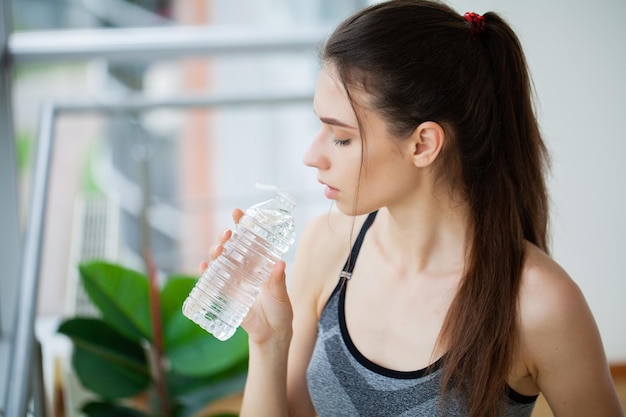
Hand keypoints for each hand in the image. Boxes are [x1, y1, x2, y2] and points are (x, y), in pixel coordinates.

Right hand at [199, 208, 293, 345]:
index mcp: (260, 263)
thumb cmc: (280, 311)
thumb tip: (281, 263)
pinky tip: (203, 267)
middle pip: (231, 247)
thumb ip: (278, 281)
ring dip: (216, 252)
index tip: (236, 212)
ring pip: (221, 261)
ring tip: (217, 249)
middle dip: (226, 237)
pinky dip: (206, 272)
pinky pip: (213, 280)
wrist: (271, 334)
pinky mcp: (226, 294)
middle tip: (227, 233)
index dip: (242, 224)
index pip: (250, 239)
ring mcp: (234, 280)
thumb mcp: (281, 295)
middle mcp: (245, 268)